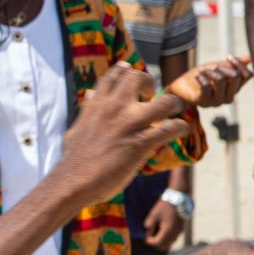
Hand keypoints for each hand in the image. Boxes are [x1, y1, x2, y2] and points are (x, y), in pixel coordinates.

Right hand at [56, 63, 189, 208]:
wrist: (73, 182)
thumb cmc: (74, 159)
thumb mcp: (76, 127)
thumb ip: (87, 110)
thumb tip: (88, 95)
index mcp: (98, 103)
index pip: (116, 72)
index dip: (129, 73)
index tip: (134, 86)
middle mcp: (114, 108)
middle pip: (140, 78)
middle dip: (150, 84)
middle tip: (151, 99)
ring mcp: (128, 125)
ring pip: (165, 103)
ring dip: (174, 106)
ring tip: (173, 113)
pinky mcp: (140, 144)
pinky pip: (169, 129)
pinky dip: (180, 128)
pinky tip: (180, 131)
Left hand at [143, 198, 183, 249]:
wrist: (177, 198)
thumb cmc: (164, 206)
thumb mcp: (153, 215)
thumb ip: (149, 226)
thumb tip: (148, 234)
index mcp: (167, 231)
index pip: (157, 243)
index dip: (150, 242)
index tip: (145, 237)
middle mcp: (175, 234)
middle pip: (164, 247)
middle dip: (156, 243)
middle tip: (150, 236)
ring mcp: (179, 232)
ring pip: (169, 244)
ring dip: (162, 242)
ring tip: (156, 233)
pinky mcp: (181, 229)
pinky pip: (173, 239)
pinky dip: (167, 238)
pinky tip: (162, 230)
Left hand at [166, 56, 252, 108]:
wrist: (182, 86)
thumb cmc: (202, 76)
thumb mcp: (219, 67)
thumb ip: (233, 65)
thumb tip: (250, 58)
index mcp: (235, 89)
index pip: (247, 75)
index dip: (239, 64)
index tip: (228, 56)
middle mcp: (228, 98)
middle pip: (236, 76)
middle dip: (223, 67)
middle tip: (212, 67)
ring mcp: (216, 102)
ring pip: (221, 80)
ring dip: (210, 71)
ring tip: (202, 71)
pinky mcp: (203, 102)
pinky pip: (207, 86)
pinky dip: (202, 77)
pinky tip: (198, 76)